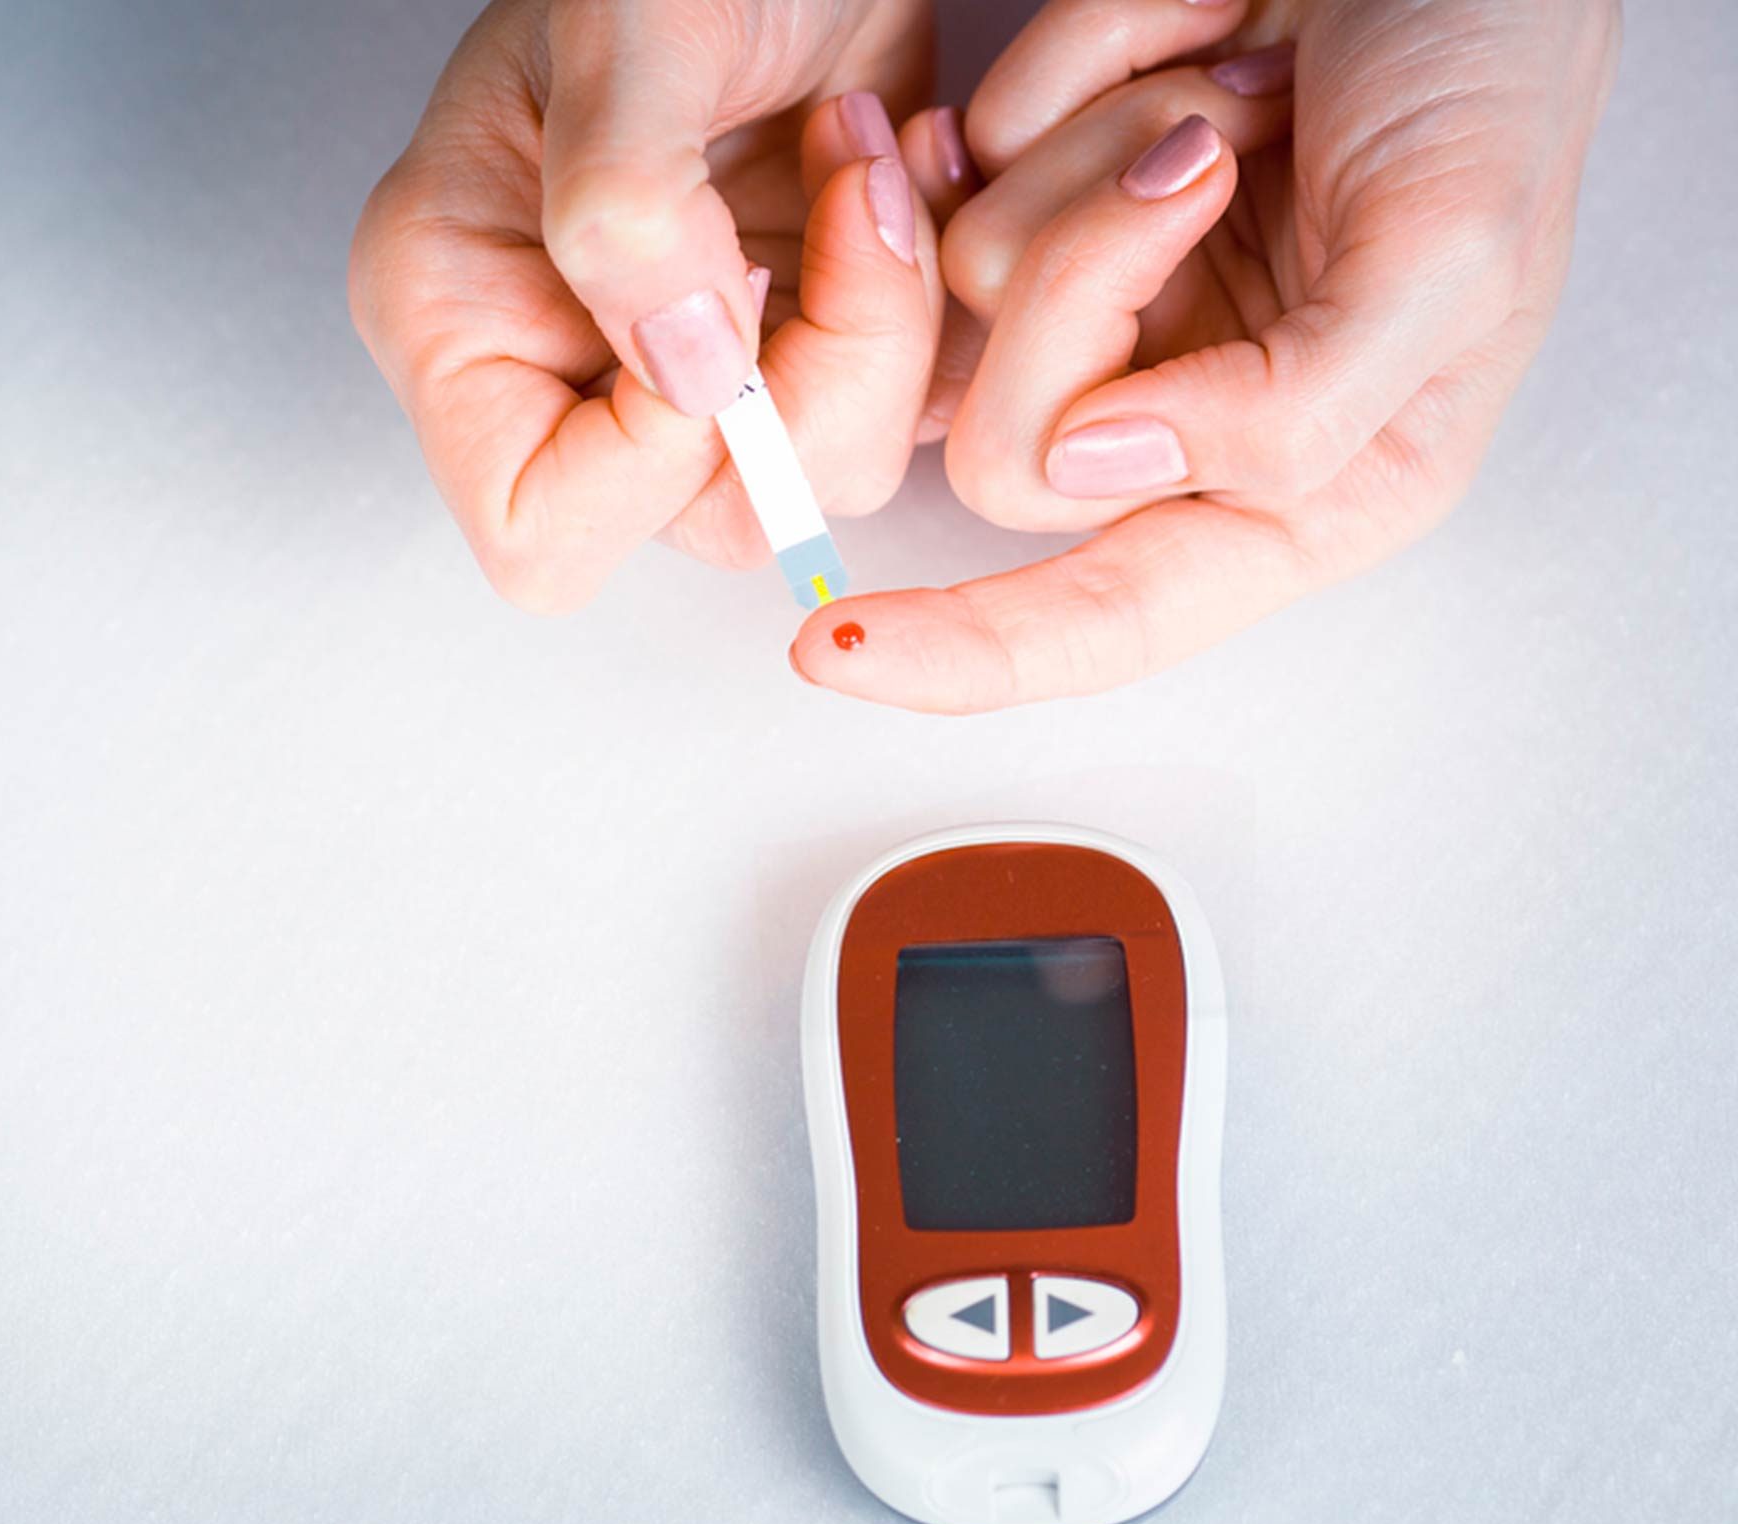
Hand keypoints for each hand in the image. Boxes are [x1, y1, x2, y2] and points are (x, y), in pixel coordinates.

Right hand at [349, 0, 973, 611]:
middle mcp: (572, 369)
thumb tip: (691, 379)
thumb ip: (627, 210)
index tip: (726, 290)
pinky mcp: (811, 335)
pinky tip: (908, 169)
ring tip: (873, 150)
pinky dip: (943, 298)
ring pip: (833, 472)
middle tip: (848, 198)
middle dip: (820, 376)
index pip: (540, 528)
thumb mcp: (625, 27)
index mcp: (463, 319)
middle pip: (712, 519)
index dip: (653, 459)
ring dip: (893, 311)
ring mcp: (702, 364)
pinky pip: (915, 403)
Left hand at [792, 0, 1620, 711]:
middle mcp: (1175, 422)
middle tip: (1207, 155)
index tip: (837, 649)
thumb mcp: (1454, 257)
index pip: (1104, 620)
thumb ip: (1295, 407)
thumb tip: (1098, 469)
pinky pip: (969, 162)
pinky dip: (1076, 74)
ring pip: (970, 286)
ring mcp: (1097, 308)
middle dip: (1092, 274)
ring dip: (1107, 149)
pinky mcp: (1045, 196)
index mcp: (1295, 487)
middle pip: (1007, 445)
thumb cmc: (1495, 84)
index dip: (969, 654)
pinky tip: (1191, 41)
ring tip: (1236, 89)